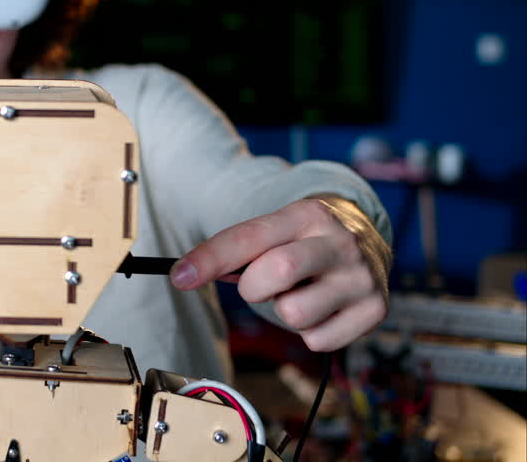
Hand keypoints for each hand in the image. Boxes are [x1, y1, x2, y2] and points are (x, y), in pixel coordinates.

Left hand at [170, 197, 389, 351]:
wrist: (367, 238)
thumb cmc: (304, 238)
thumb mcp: (276, 229)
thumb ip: (236, 249)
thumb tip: (186, 275)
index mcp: (307, 214)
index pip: (249, 237)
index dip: (210, 259)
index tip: (180, 277)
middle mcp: (340, 242)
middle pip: (275, 273)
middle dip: (253, 288)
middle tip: (262, 284)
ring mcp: (361, 277)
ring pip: (294, 314)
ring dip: (283, 311)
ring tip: (299, 293)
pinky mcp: (375, 310)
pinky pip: (317, 341)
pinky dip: (310, 331)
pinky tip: (322, 308)